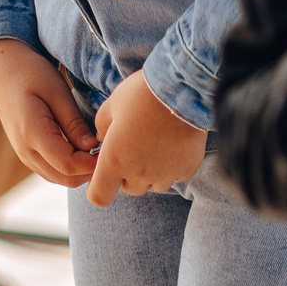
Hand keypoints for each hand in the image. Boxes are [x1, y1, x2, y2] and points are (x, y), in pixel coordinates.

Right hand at [0, 38, 97, 186]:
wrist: (3, 70)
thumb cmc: (32, 73)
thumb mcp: (57, 92)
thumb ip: (73, 123)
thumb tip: (92, 148)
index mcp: (31, 133)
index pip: (68, 164)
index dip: (93, 163)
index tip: (112, 148)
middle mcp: (25, 150)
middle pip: (66, 177)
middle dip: (90, 170)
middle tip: (110, 148)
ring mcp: (24, 155)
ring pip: (60, 178)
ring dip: (81, 170)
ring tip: (98, 148)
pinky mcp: (27, 155)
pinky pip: (53, 172)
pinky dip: (70, 168)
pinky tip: (83, 150)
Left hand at [85, 71, 205, 207]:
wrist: (183, 88)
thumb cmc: (141, 94)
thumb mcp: (111, 105)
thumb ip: (101, 127)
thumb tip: (102, 138)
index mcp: (114, 161)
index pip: (99, 196)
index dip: (98, 187)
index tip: (103, 172)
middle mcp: (139, 174)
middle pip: (129, 189)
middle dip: (127, 174)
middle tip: (133, 147)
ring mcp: (165, 174)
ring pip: (154, 184)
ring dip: (151, 171)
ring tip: (156, 143)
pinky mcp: (188, 168)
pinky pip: (176, 174)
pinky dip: (173, 164)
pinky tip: (174, 142)